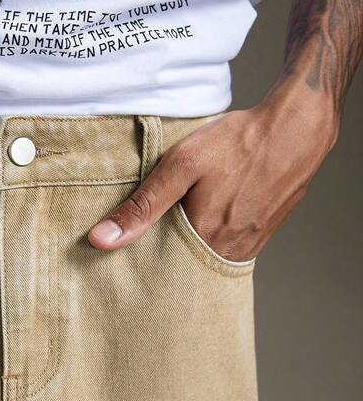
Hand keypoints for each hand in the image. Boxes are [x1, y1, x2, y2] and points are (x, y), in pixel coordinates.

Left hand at [88, 83, 339, 261]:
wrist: (298, 128)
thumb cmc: (239, 142)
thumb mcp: (181, 165)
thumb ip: (142, 205)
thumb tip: (100, 240)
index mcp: (203, 241)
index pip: (157, 272)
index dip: (138, 266)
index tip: (120, 262)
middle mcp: (227, 253)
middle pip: (181, 270)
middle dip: (160, 263)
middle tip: (142, 248)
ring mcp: (247, 247)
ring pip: (203, 261)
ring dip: (184, 253)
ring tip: (168, 235)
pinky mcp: (260, 237)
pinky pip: (224, 251)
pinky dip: (207, 243)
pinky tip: (199, 224)